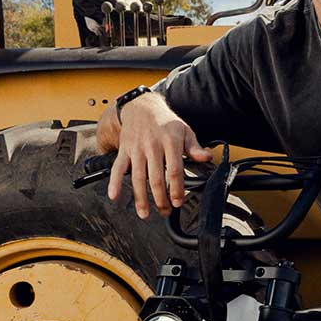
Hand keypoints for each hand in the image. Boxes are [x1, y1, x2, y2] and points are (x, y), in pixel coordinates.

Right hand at [106, 93, 211, 217]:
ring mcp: (136, 149)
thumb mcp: (184, 131)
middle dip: (160, 199)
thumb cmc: (164, 122)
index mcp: (169, 142)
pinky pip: (118, 168)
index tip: (178, 202)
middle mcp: (152, 146)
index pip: (174, 170)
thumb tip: (206, 158)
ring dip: (140, 198)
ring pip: (137, 177)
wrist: (141, 107)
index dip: (176, 189)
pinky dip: (114, 182)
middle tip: (165, 211)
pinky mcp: (124, 151)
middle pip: (155, 178)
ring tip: (145, 213)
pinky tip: (114, 196)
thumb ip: (194, 147)